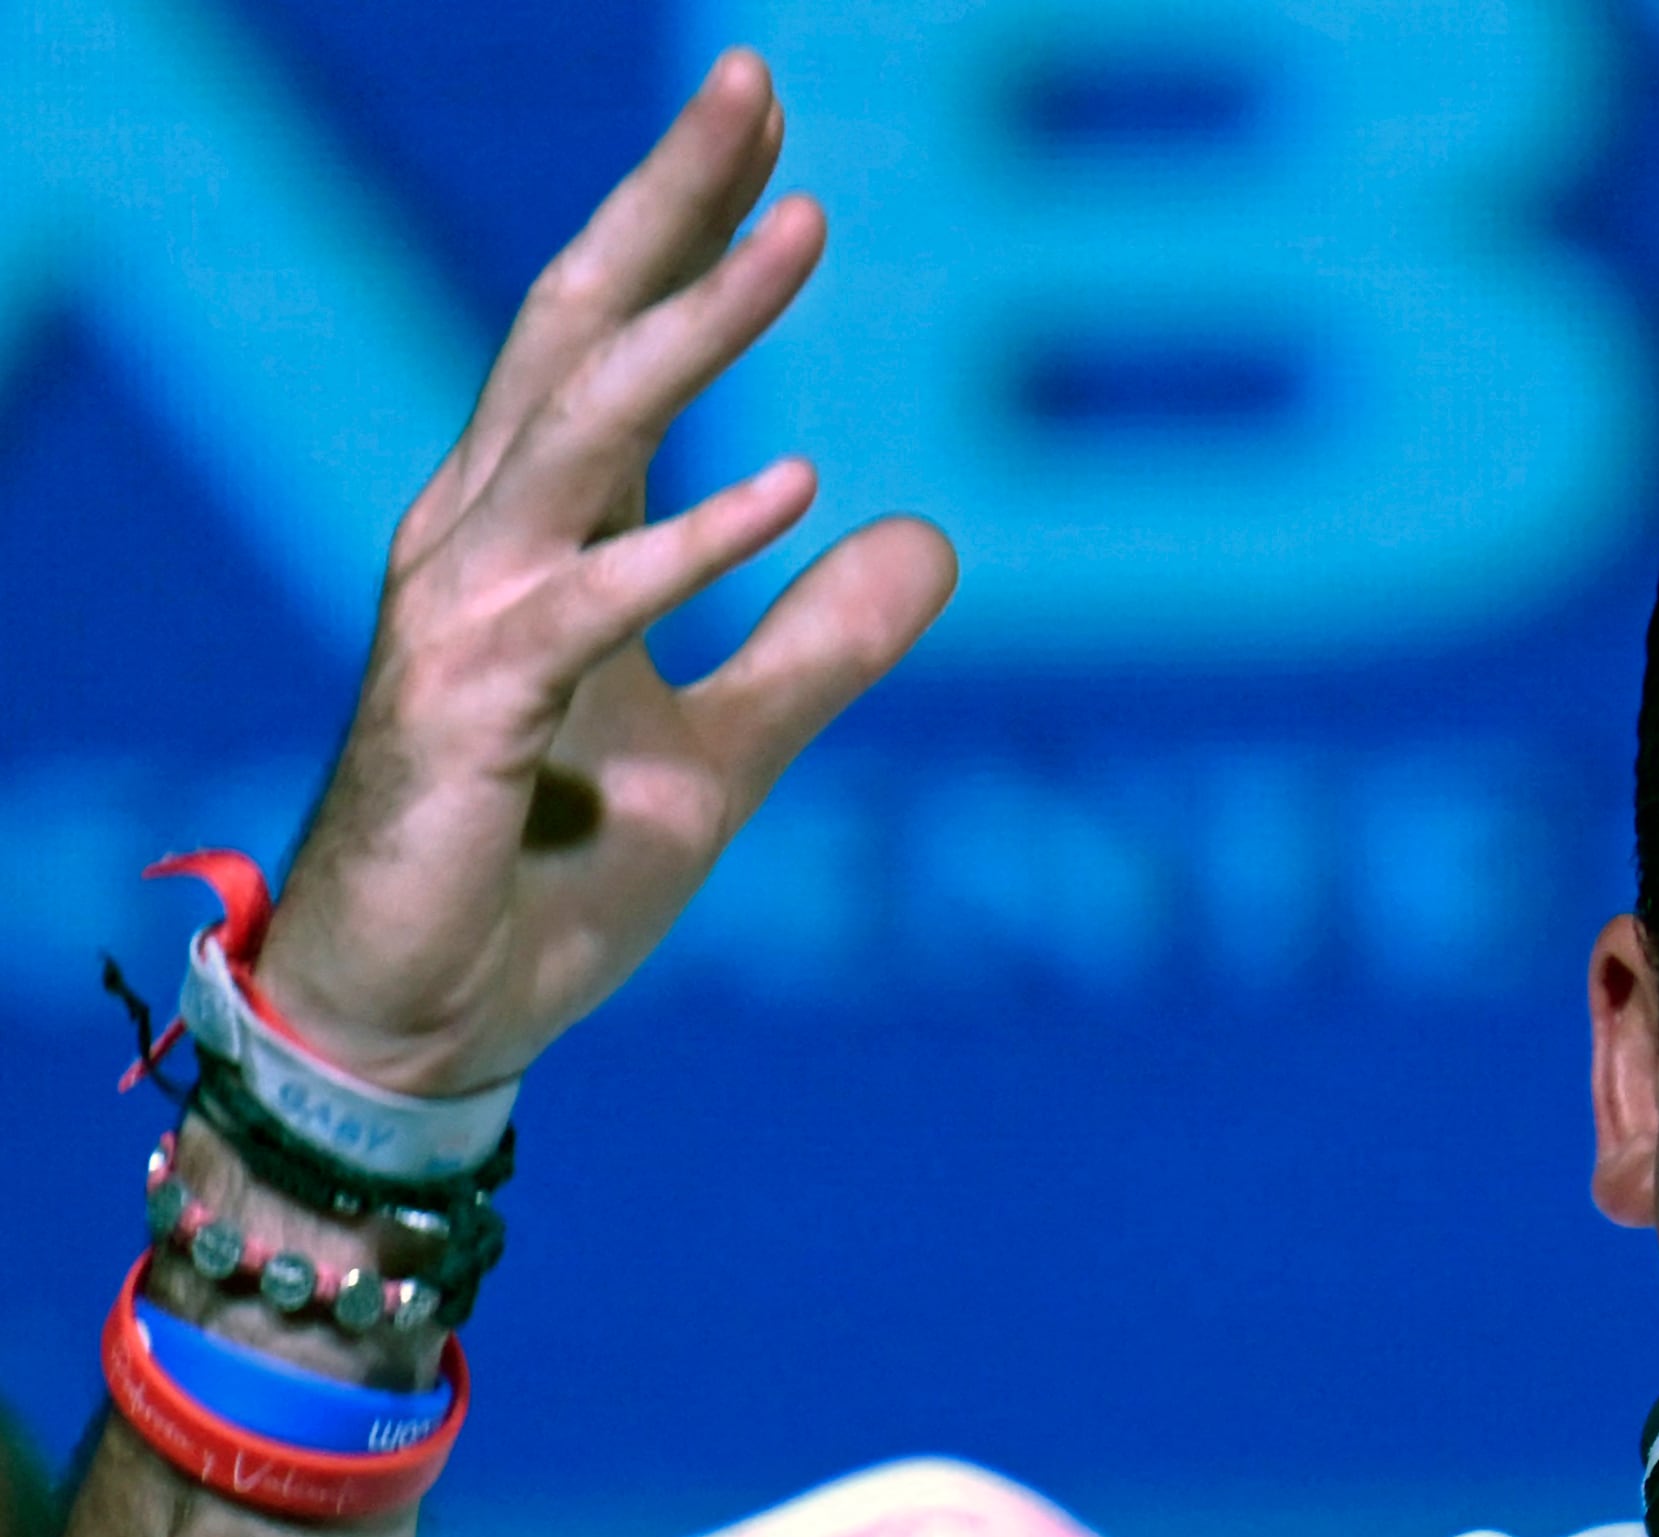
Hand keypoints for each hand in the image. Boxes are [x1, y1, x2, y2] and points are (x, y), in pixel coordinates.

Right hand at [257, 50, 955, 1095]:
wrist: (432, 1025)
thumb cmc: (542, 878)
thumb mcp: (723, 756)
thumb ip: (818, 647)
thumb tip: (931, 539)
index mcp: (532, 534)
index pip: (606, 340)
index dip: (681, 227)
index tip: (765, 123)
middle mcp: (478, 541)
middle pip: (575, 329)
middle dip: (665, 205)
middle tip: (752, 83)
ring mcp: (462, 617)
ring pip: (580, 433)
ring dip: (693, 332)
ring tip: (800, 238)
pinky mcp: (465, 712)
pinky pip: (586, 607)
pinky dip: (688, 546)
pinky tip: (793, 487)